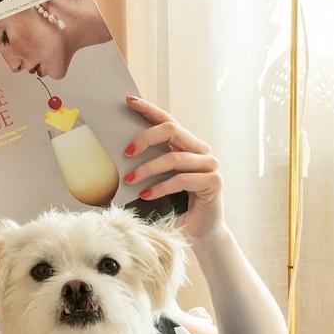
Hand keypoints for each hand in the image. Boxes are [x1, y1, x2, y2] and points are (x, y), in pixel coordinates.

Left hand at [122, 97, 225, 244]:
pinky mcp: (213, 181)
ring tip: (130, 180)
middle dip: (145, 137)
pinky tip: (146, 194)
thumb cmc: (177, 206)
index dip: (149, 109)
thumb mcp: (159, 180)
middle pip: (172, 130)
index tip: (129, 101)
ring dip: (148, 169)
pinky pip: (181, 179)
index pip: (167, 121)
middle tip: (126, 151)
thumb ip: (149, 164)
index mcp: (187, 145)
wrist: (200, 232)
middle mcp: (200, 150)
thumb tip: (121, 153)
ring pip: (174, 158)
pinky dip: (160, 187)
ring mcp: (210, 164)